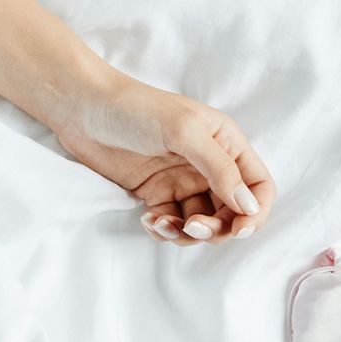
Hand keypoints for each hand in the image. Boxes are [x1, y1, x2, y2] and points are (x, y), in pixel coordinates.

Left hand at [50, 70, 276, 245]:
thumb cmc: (135, 108)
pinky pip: (174, 224)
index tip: (239, 229)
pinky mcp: (156, 193)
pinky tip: (148, 220)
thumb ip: (219, 169)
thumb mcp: (184, 132)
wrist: (82, 109)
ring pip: (203, 224)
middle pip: (232, 212)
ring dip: (188, 234)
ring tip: (162, 223)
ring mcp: (182, 180)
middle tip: (192, 227)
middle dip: (217, 228)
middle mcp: (208, 164)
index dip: (256, 211)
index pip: (258, 185)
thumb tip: (249, 207)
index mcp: (225, 142)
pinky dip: (165, 230)